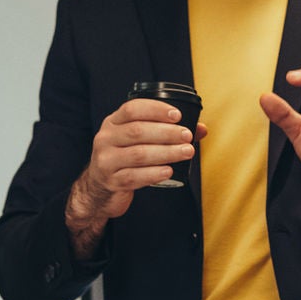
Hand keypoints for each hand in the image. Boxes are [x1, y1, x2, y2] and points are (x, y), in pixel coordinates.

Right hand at [68, 99, 201, 225]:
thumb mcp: (137, 141)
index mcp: (113, 123)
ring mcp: (106, 161)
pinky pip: (134, 177)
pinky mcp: (111, 181)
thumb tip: (201, 128)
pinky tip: (169, 171)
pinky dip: (154, 173)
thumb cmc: (125, 159)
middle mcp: (105, 139)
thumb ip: (166, 132)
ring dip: (166, 152)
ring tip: (186, 152)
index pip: (132, 109)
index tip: (177, 115)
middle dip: (166, 133)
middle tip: (187, 136)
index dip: (155, 110)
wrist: (99, 190)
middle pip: (137, 131)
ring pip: (138, 154)